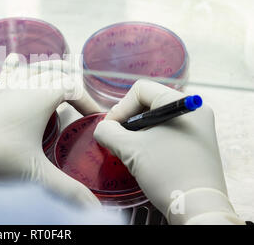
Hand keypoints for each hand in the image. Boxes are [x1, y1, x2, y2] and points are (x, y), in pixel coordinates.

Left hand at [0, 54, 100, 207]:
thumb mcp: (36, 174)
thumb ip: (68, 190)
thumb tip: (94, 210)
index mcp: (39, 97)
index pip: (72, 87)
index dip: (88, 99)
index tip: (95, 118)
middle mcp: (23, 85)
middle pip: (54, 70)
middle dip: (72, 79)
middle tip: (82, 96)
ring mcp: (5, 87)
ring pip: (32, 66)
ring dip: (48, 68)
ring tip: (60, 70)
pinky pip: (7, 72)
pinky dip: (18, 66)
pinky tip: (16, 61)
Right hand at [93, 79, 243, 223]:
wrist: (197, 208)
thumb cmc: (167, 173)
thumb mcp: (130, 149)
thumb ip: (108, 132)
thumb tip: (102, 129)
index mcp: (181, 104)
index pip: (141, 90)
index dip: (121, 107)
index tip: (111, 129)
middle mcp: (193, 111)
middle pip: (149, 103)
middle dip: (128, 121)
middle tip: (117, 141)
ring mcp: (197, 129)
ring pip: (157, 120)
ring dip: (137, 133)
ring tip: (129, 151)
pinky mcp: (196, 145)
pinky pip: (167, 133)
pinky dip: (150, 141)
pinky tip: (144, 158)